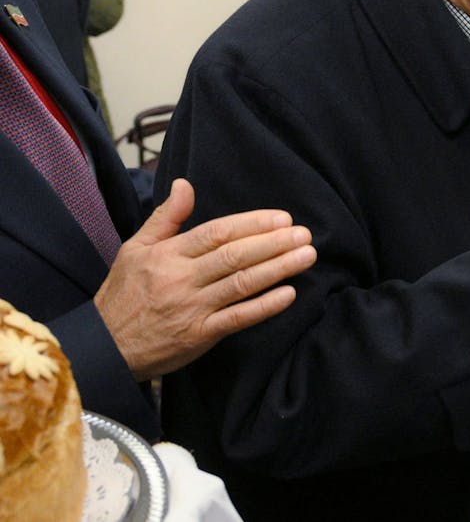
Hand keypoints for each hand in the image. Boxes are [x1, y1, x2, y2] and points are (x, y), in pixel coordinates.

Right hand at [93, 179, 316, 380]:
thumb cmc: (123, 294)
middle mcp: (181, 279)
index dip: (252, 223)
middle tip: (304, 234)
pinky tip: (290, 293)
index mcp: (167, 255)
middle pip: (234, 256)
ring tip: (306, 256)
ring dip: (278, 269)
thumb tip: (185, 183)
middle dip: (273, 243)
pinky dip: (265, 306)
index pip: (217, 233)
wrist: (103, 347)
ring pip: (241, 284)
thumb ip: (165, 217)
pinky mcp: (199, 336)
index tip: (282, 218)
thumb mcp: (135, 249)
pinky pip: (238, 318)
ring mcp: (191, 308)